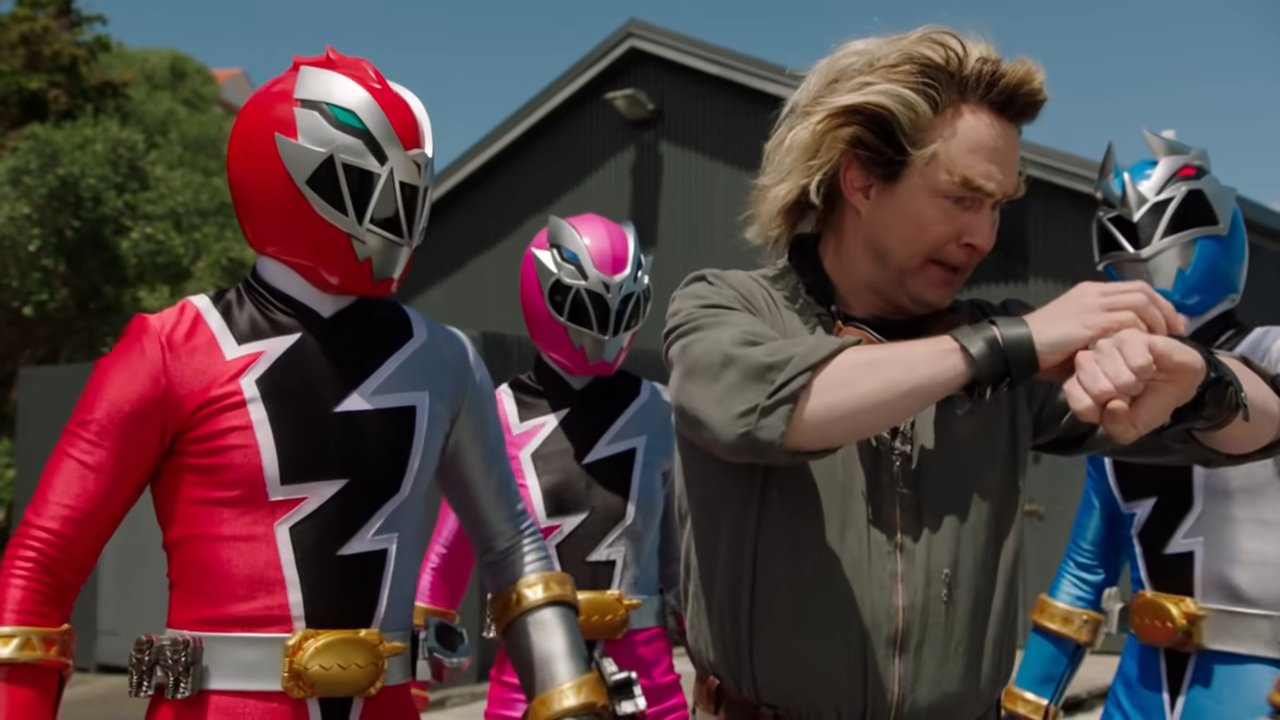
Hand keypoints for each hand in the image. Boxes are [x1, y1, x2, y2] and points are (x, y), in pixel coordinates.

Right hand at [1025, 281, 1185, 379]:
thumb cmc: (1043, 347)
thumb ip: (1099, 331)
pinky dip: (1141, 332)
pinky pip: (1128, 320)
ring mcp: (1093, 305)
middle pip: (1143, 291)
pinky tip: (1143, 347)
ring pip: (1139, 302)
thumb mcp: (1075, 334)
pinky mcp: (1092, 321)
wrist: (1017, 346)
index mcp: (1090, 291)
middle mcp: (1094, 293)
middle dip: (1165, 311)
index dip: (1159, 303)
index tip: (1171, 323)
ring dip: (1157, 321)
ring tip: (1163, 341)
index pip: (1135, 287)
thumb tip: (1123, 343)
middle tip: (1176, 331)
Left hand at [1062, 329, 1206, 443]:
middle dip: (1120, 398)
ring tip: (1141, 380)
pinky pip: (1136, 362)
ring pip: (1115, 375)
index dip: (1097, 410)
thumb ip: (1115, 426)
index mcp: (1081, 382)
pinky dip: (1146, 371)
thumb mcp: (1129, 428)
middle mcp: (1089, 361)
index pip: (1074, 397)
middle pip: (1096, 389)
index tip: (1113, 408)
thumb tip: (1114, 406)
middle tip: (1131, 393)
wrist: (1179, 383)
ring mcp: (1108, 346)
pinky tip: (1149, 369)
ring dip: (1134, 385)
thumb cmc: (1149, 404)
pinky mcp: (1131, 336)